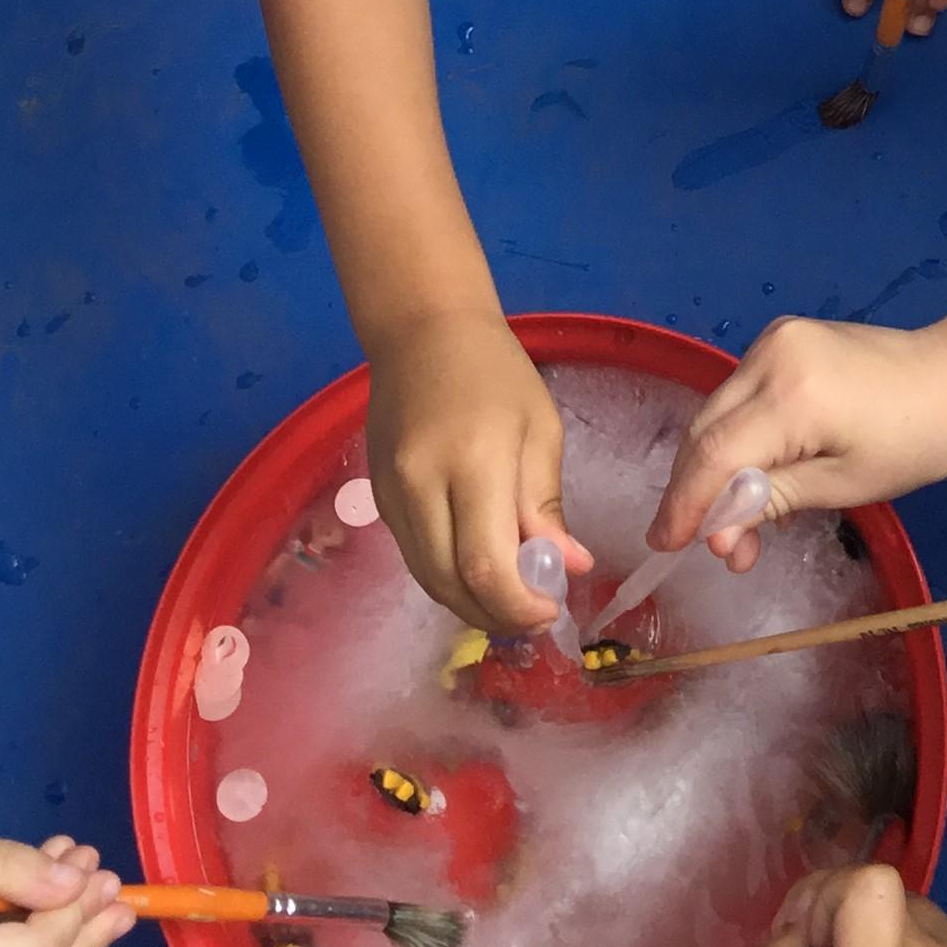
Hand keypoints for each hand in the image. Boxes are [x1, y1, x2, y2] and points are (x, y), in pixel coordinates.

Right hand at [367, 309, 589, 633]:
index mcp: (472, 462)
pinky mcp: (377, 497)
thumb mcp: (540, 430)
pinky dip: (448, 578)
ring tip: (512, 600)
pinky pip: (414, 557)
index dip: (519, 605)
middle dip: (498, 615)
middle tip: (536, 614)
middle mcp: (421, 485)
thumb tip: (569, 567)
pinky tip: (479, 572)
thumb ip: (547, 506)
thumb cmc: (495, 372)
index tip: (553, 609)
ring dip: (471, 604)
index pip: (487, 566)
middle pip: (451, 585)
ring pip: (428, 579)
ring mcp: (390, 494)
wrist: (421, 331)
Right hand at [648, 318, 946, 566]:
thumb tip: (714, 538)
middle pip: (706, 431)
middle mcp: (771, 355)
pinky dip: (735, 438)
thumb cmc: (916, 442)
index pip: (715, 454)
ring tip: (735, 526)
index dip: (686, 504)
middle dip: (696, 493)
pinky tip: (751, 478)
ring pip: (717, 414)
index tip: (665, 546)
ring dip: (714, 469)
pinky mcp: (780, 339)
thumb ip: (772, 502)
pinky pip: (739, 397)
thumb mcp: (845, 486)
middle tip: (706, 547)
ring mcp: (773, 340)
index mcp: (793, 393)